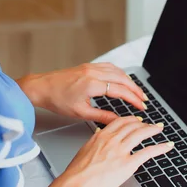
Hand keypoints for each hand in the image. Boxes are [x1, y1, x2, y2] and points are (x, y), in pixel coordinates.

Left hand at [18, 63, 147, 123]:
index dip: (133, 99)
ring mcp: (91, 67)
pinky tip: (123, 79)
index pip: (120, 91)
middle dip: (136, 90)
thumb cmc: (57, 100)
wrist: (41, 87)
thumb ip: (102, 116)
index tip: (141, 107)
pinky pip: (109, 67)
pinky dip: (119, 73)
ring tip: (137, 91)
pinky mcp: (88, 66)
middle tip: (144, 100)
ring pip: (117, 71)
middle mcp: (93, 72)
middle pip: (122, 79)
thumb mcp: (81, 113)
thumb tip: (117, 121)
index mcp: (91, 84)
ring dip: (129, 81)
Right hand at [58, 116, 173, 186]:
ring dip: (153, 130)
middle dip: (144, 124)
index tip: (136, 120)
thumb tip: (99, 133)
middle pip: (133, 126)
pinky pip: (148, 152)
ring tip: (159, 128)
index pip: (120, 122)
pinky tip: (166, 146)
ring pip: (141, 134)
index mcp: (101, 136)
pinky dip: (160, 147)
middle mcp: (112, 140)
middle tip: (151, 124)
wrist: (75, 185)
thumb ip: (95, 141)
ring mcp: (121, 151)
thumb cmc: (77, 173)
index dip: (131, 119)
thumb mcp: (84, 150)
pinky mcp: (128, 164)